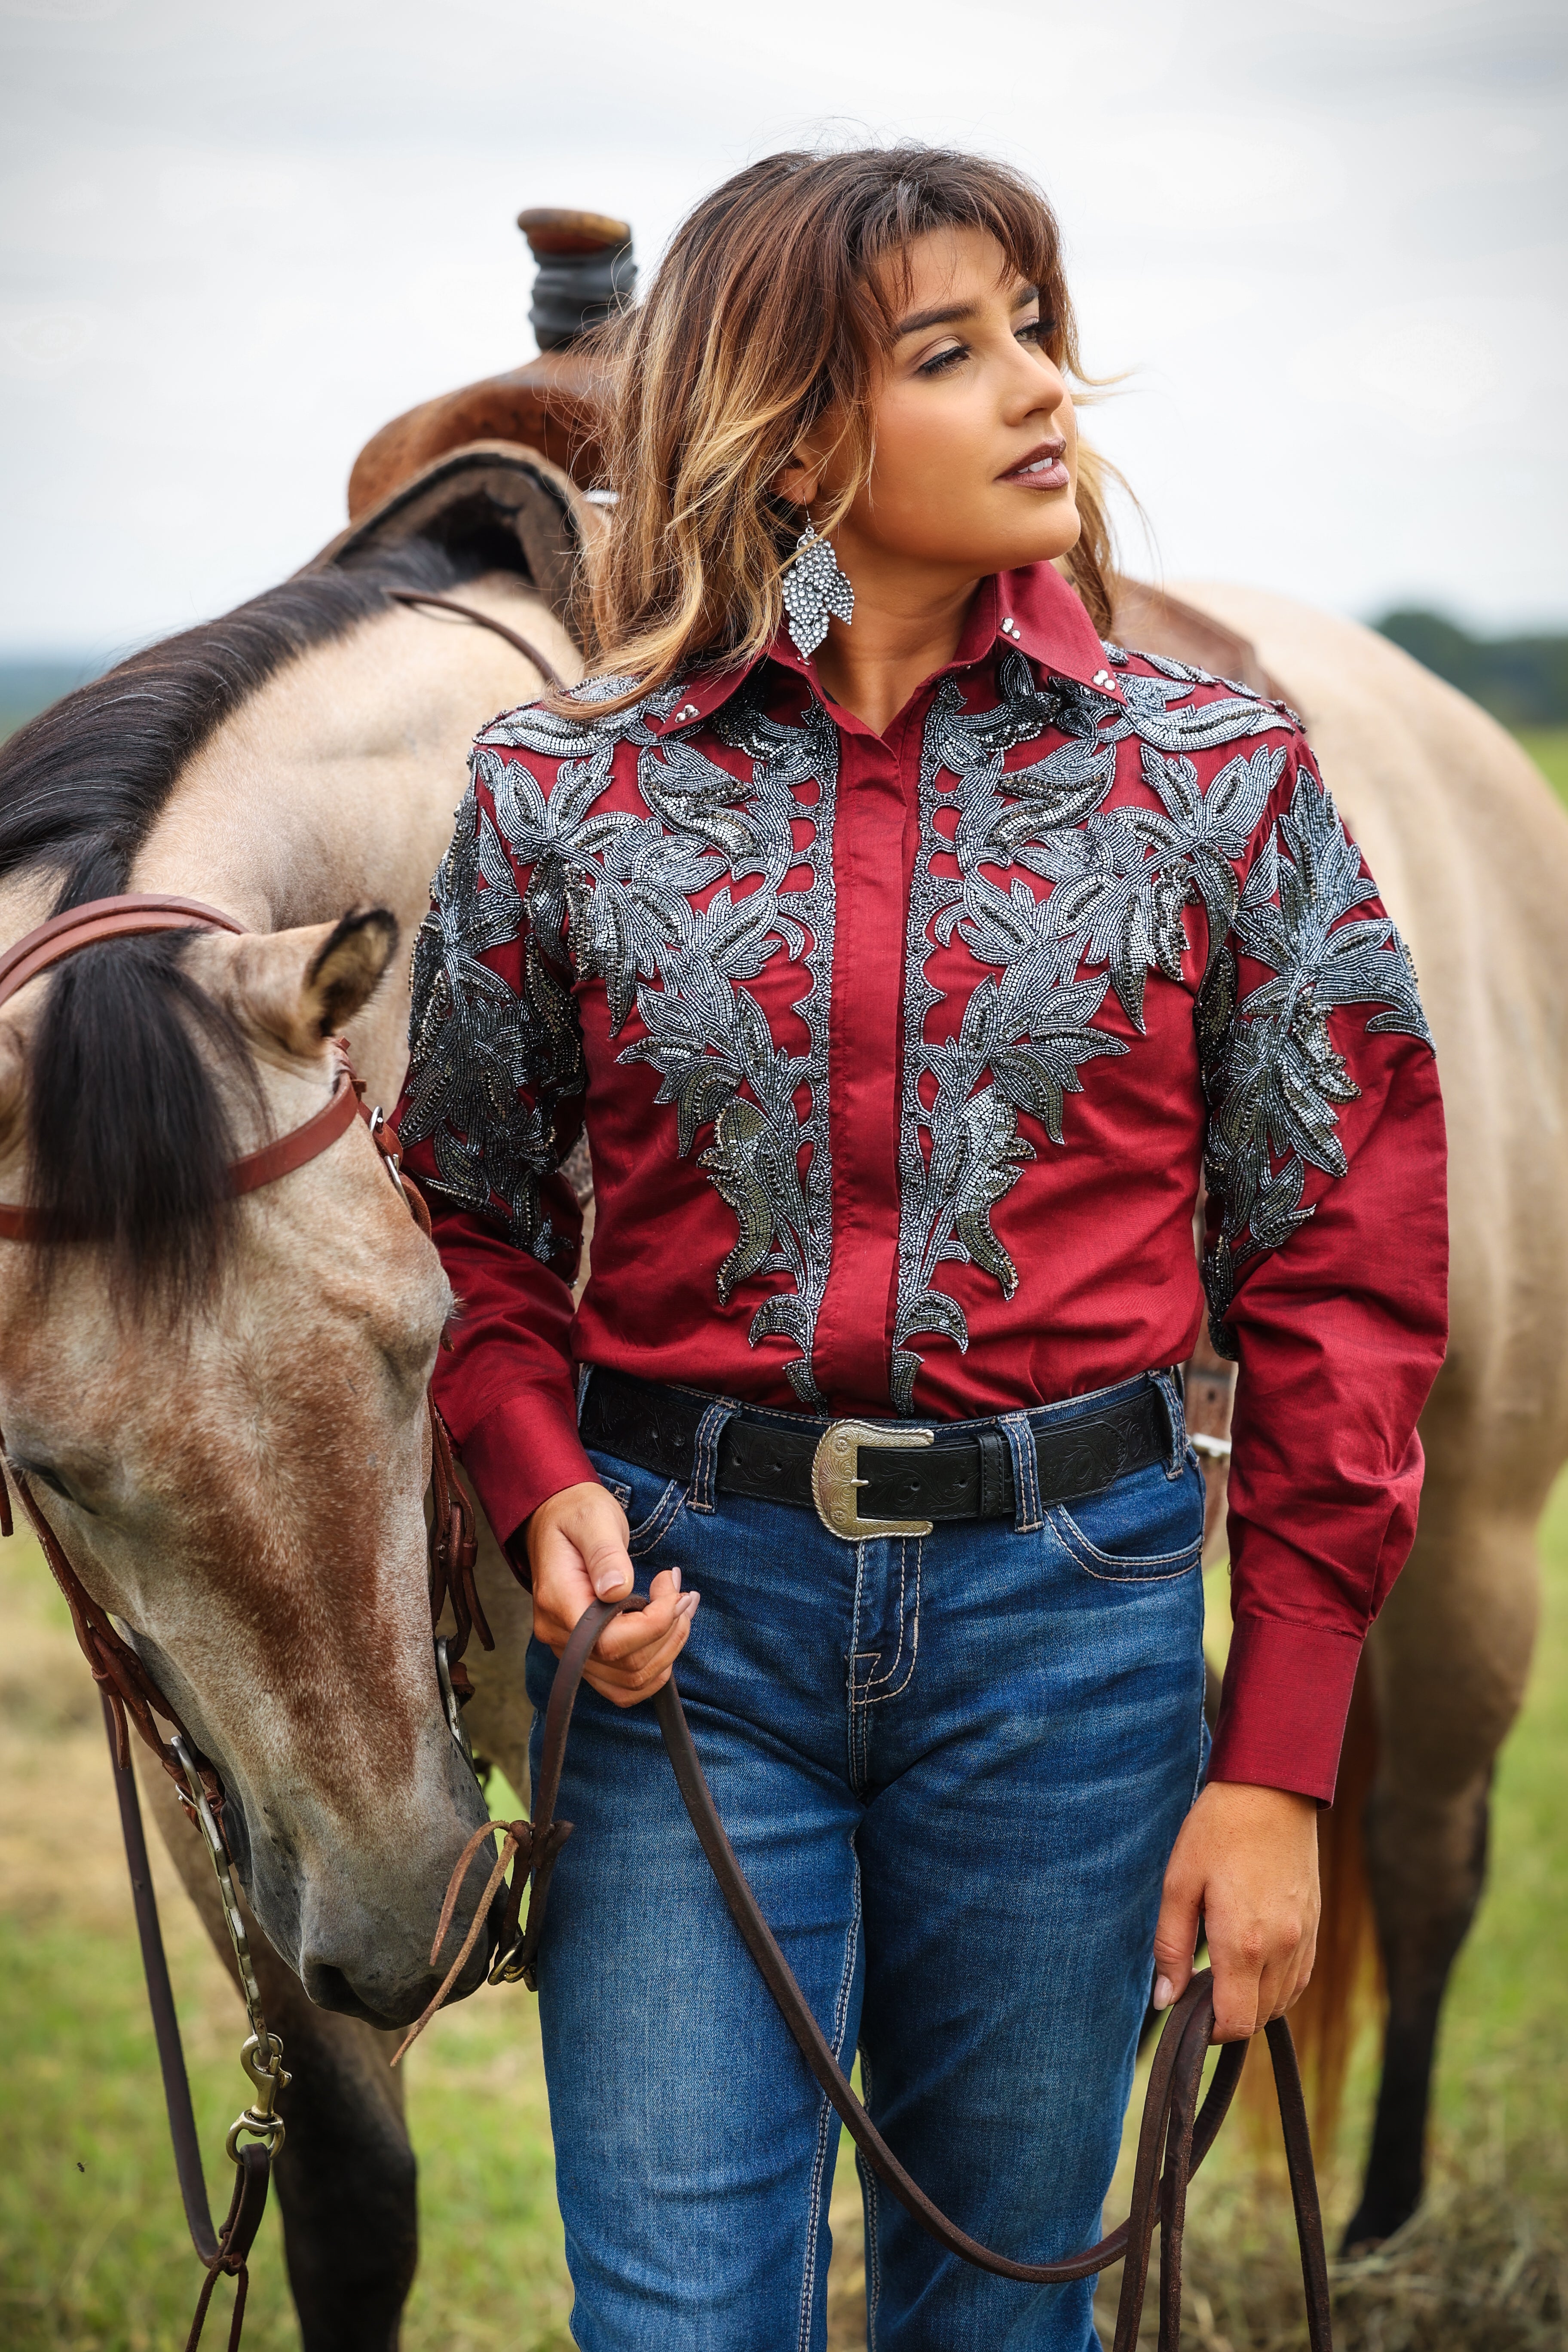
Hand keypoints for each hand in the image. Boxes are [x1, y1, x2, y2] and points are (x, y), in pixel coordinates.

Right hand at [525, 1480, 698, 1708]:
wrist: (558, 1520)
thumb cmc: (577, 1515)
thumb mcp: (594, 1519)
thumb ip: (605, 1554)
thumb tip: (617, 1589)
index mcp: (558, 1602)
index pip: (610, 1641)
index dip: (653, 1624)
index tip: (671, 1586)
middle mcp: (559, 1636)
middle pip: (627, 1666)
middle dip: (668, 1631)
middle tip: (682, 1591)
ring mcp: (570, 1650)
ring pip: (631, 1681)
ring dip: (668, 1648)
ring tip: (682, 1606)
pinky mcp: (586, 1654)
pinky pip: (624, 1684)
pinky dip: (655, 1665)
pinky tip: (669, 1632)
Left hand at [1152, 1781, 1319, 2041]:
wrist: (1271, 1789)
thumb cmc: (1217, 1831)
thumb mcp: (1179, 1883)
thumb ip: (1171, 1947)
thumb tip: (1164, 2001)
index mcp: (1244, 1944)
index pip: (1237, 2022)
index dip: (1211, 2031)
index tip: (1191, 2012)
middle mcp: (1282, 1949)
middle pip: (1259, 2017)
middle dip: (1229, 2015)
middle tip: (1200, 1986)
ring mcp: (1305, 1938)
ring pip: (1283, 2000)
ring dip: (1253, 2001)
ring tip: (1223, 1972)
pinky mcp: (1315, 1924)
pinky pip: (1300, 1977)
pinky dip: (1277, 1985)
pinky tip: (1253, 1962)